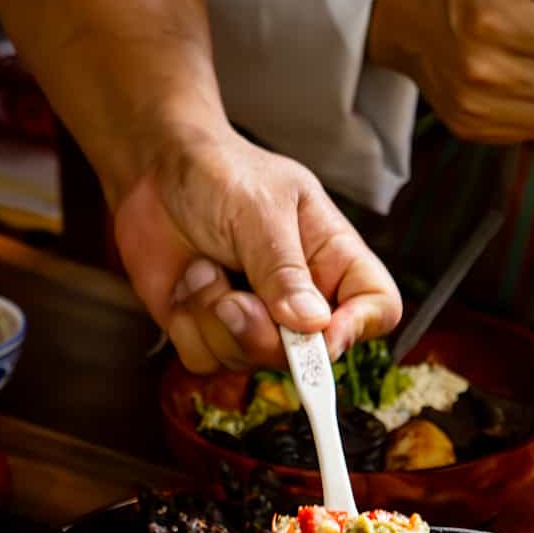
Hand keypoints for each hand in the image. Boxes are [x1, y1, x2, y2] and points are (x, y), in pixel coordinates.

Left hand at [111, 126, 401, 373]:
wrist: (155, 170)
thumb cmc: (221, 174)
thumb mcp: (259, 209)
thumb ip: (284, 269)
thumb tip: (313, 325)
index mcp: (333, 258)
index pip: (378, 307)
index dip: (357, 327)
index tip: (317, 329)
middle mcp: (303, 298)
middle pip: (309, 356)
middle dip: (263, 334)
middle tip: (232, 298)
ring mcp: (258, 321)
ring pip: (251, 361)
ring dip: (216, 318)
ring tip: (204, 268)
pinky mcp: (213, 333)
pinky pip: (207, 361)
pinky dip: (188, 325)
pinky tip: (188, 282)